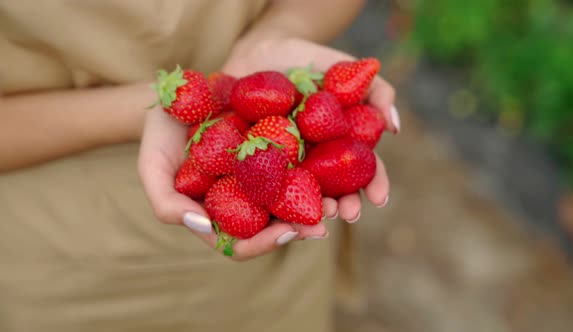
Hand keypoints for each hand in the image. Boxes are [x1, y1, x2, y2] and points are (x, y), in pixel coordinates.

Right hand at [138, 108, 326, 260]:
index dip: (264, 243)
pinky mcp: (277, 149)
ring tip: (341, 201)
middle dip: (302, 227)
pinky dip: (320, 170)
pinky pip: (302, 164)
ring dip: (319, 205)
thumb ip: (167, 203)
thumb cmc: (159, 134)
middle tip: (325, 222)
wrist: (177, 94)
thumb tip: (203, 227)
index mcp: (218, 212)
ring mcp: (263, 176)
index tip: (286, 232)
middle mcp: (244, 199)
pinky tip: (337, 165)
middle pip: (276, 224)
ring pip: (295, 199)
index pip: (242, 242)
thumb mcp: (152, 167)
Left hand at [223, 36, 399, 221]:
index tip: (380, 199)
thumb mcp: (347, 69)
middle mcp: (313, 161)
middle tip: (346, 214)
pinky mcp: (253, 163)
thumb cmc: (309, 61)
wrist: (261, 51)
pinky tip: (274, 212)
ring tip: (317, 219)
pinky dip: (267, 200)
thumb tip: (394, 127)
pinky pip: (259, 185)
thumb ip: (377, 91)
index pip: (362, 171)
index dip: (374, 185)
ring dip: (309, 212)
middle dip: (342, 206)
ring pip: (298, 196)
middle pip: (332, 191)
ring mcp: (284, 164)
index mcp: (339, 146)